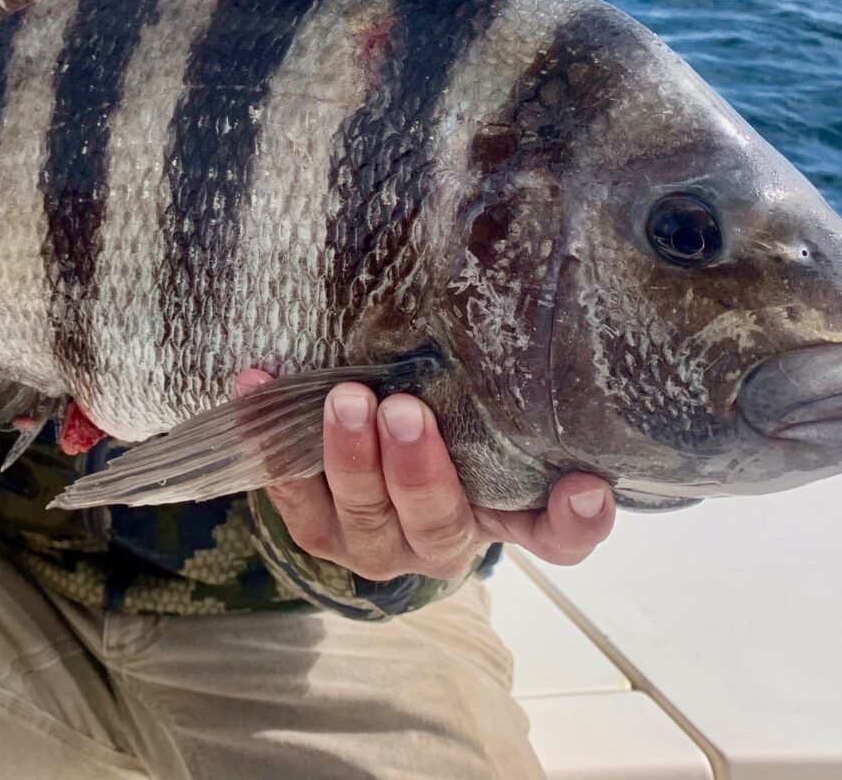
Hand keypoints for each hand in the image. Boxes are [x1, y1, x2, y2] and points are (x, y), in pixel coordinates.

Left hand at [237, 371, 615, 581]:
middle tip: (402, 410)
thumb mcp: (479, 417)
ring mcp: (373, 543)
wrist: (369, 483)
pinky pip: (289, 488)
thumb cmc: (445, 431)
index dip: (573, 521)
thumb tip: (526, 298)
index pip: (555, 536)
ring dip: (347, 455)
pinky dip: (269, 438)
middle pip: (436, 521)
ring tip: (340, 399)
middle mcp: (440, 542)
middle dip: (416, 468)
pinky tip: (257, 383)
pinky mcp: (315, 529)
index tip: (585, 486)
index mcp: (501, 516)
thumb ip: (502, 388)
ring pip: (361, 512)